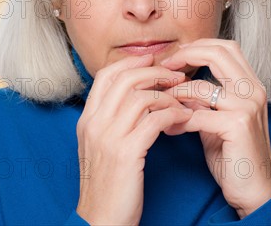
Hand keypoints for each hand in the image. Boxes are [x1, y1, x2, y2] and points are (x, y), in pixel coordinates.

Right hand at [75, 53, 192, 225]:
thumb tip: (135, 95)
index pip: (105, 75)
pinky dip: (172, 114)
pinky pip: (154, 121)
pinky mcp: (126, 153)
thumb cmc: (107, 184)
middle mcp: (94, 123)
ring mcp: (108, 137)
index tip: (150, 60)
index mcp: (87, 119)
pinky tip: (183, 118)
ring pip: (141, 97)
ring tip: (181, 100)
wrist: (100, 222)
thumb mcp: (100, 146)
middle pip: (125, 79)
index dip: (130, 63)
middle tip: (174, 76)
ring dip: (166, 95)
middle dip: (153, 72)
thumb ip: (111, 119)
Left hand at [160, 38, 270, 218]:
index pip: (225, 47)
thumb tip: (175, 82)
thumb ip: (203, 97)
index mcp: (251, 83)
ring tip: (161, 104)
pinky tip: (170, 130)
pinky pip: (198, 115)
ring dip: (175, 94)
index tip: (175, 58)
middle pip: (217, 53)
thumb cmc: (234, 151)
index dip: (198, 46)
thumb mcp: (218, 117)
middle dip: (186, 55)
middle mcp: (253, 90)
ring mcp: (247, 106)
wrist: (255, 189)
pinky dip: (178, 121)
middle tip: (164, 68)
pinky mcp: (238, 125)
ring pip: (201, 86)